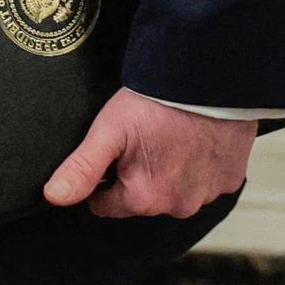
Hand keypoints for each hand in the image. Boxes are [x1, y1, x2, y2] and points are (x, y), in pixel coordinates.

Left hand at [40, 89, 251, 219]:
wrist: (208, 78)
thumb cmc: (157, 102)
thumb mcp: (109, 130)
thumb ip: (81, 168)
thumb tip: (54, 197)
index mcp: (145, 199)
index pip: (105, 203)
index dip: (103, 176)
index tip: (114, 149)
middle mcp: (179, 206)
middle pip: (142, 198)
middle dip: (138, 174)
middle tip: (144, 137)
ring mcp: (208, 194)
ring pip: (175, 190)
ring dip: (170, 171)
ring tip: (170, 135)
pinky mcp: (230, 179)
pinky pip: (205, 180)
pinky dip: (199, 164)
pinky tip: (195, 138)